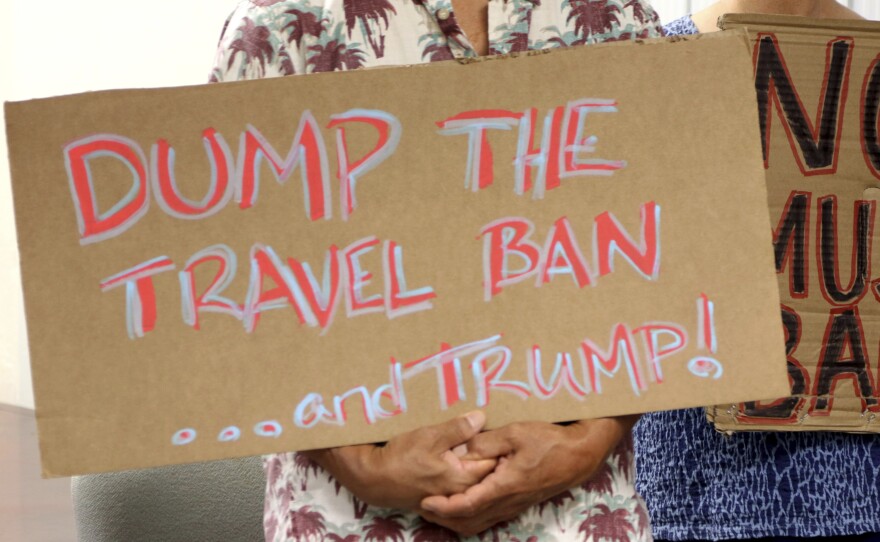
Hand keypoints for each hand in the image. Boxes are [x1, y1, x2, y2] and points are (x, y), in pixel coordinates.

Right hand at [301, 411, 496, 510]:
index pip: (493, 462)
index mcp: (463, 478)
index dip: (500, 446)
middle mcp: (461, 491)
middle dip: (493, 454)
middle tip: (499, 433)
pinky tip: (463, 456)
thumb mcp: (429, 437)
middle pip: (486, 472)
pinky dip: (466, 471)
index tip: (505, 429)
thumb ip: (458, 429)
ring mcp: (451, 496)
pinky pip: (462, 483)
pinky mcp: (441, 495)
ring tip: (481, 442)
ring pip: (474, 478)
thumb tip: (482, 417)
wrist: (374, 479)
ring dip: (479, 462)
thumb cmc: (401, 458)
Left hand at [419, 415, 637, 535]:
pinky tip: (463, 506)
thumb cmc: (549, 441)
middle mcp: (508, 502)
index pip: (467, 504)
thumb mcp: (516, 433)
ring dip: (456, 519)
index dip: (444, 505)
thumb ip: (486, 441)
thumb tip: (460, 449)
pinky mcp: (519, 503)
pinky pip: (490, 517)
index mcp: (505, 486)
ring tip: (437, 507)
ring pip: (480, 522)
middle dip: (444, 517)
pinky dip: (471, 516)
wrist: (579, 455)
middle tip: (423, 506)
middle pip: (469, 520)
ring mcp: (515, 505)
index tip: (425, 499)